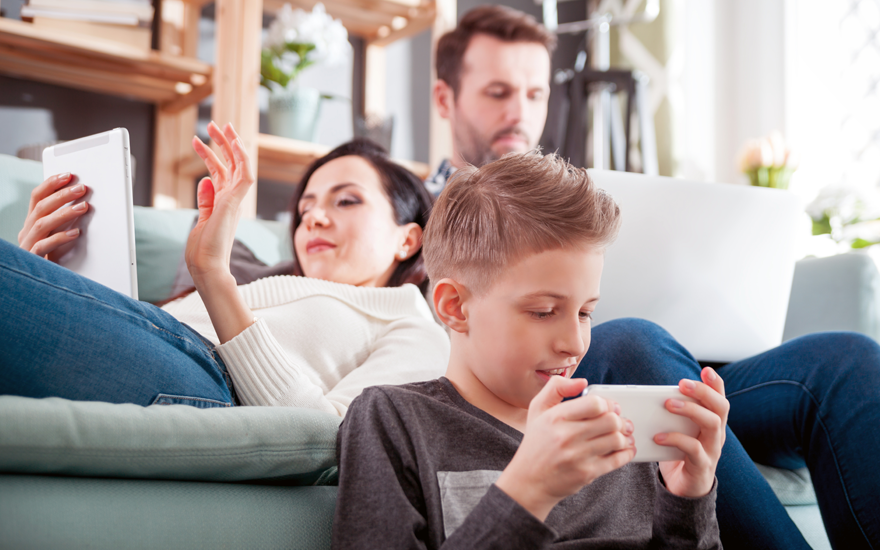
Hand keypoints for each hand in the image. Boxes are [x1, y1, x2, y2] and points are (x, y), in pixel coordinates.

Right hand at [18, 172, 88, 260]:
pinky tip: (76, 233)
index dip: (51, 184)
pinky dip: (60, 238)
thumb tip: (85, 203)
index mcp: (31, 223)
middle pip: (41, 207)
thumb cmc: (53, 259)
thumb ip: (65, 222)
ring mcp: (27, 245)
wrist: (41, 285)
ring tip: (84, 207)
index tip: (68, 175)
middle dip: (62, 195)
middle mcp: (26, 232)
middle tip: (82, 188)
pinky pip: (44, 246)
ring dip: (64, 213)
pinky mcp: (33, 259)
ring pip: (42, 224)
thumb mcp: (57, 237)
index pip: (36, 197)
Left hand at [186, 121, 254, 286]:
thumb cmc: (204, 249)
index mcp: (224, 202)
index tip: (200, 140)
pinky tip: (235, 143)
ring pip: (239, 165)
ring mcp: (235, 200)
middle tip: (213, 125)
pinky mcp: (236, 202)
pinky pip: (245, 175)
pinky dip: (242, 158)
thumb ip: (205, 199)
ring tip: (218, 126)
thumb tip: (205, 179)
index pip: (220, 172)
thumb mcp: (202, 218)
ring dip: (230, 144)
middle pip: (230, 164)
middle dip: (222, 143)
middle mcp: (232, 198)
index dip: (211, 154)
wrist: (207, 265)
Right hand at [495, 377, 634, 520]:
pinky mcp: (586, 473)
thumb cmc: (536, 443)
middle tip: (621, 421)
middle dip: (620, 420)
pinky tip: (625, 449)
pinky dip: (627, 453)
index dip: (608, 403)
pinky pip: (617, 461)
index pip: (594, 404)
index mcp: (556, 417)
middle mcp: (566, 436)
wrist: (528, 481)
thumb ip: (556, 387)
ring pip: (616, 440)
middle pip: (610, 421)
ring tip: (623, 435)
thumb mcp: (537, 409)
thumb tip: (582, 382)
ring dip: (625, 437)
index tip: (610, 407)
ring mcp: (577, 456)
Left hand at [656, 367, 728, 497]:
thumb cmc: (678, 454)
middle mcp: (716, 434)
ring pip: (711, 424)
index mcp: (712, 423)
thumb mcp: (678, 430)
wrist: (683, 489)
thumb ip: (672, 414)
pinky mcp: (702, 466)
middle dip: (702, 392)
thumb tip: (649, 395)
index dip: (716, 384)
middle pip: (720, 407)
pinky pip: (694, 449)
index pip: (720, 399)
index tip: (705, 370)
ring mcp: (712, 450)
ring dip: (690, 410)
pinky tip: (659, 437)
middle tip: (682, 383)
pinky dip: (675, 439)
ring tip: (668, 404)